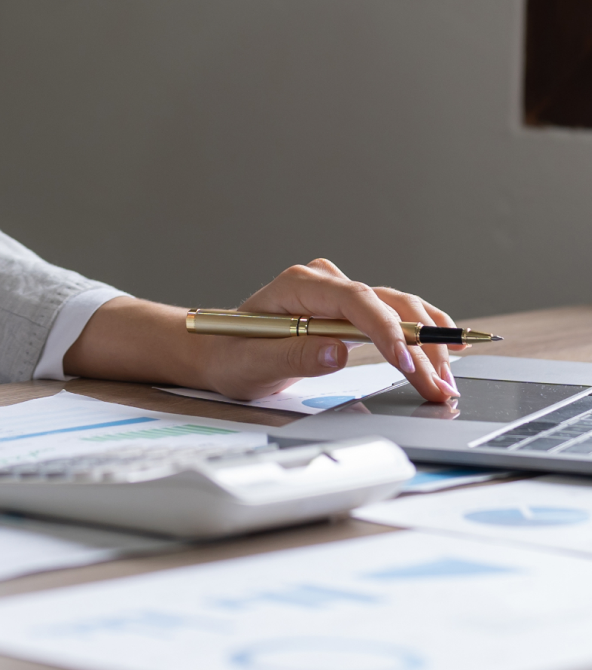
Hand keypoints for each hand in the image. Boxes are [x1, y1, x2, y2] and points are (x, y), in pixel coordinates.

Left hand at [64, 258, 459, 406]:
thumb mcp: (251, 365)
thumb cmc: (231, 355)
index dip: (386, 330)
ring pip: (397, 306)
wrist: (219, 350)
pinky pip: (394, 314)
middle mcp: (325, 281)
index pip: (354, 300)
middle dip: (418, 346)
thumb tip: (336, 353)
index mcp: (298, 285)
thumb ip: (292, 358)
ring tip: (450, 377)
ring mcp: (340, 293)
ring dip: (428, 341)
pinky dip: (422, 333)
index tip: (408, 364)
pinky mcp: (351, 309)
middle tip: (441, 388)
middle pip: (385, 304)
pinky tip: (447, 347)